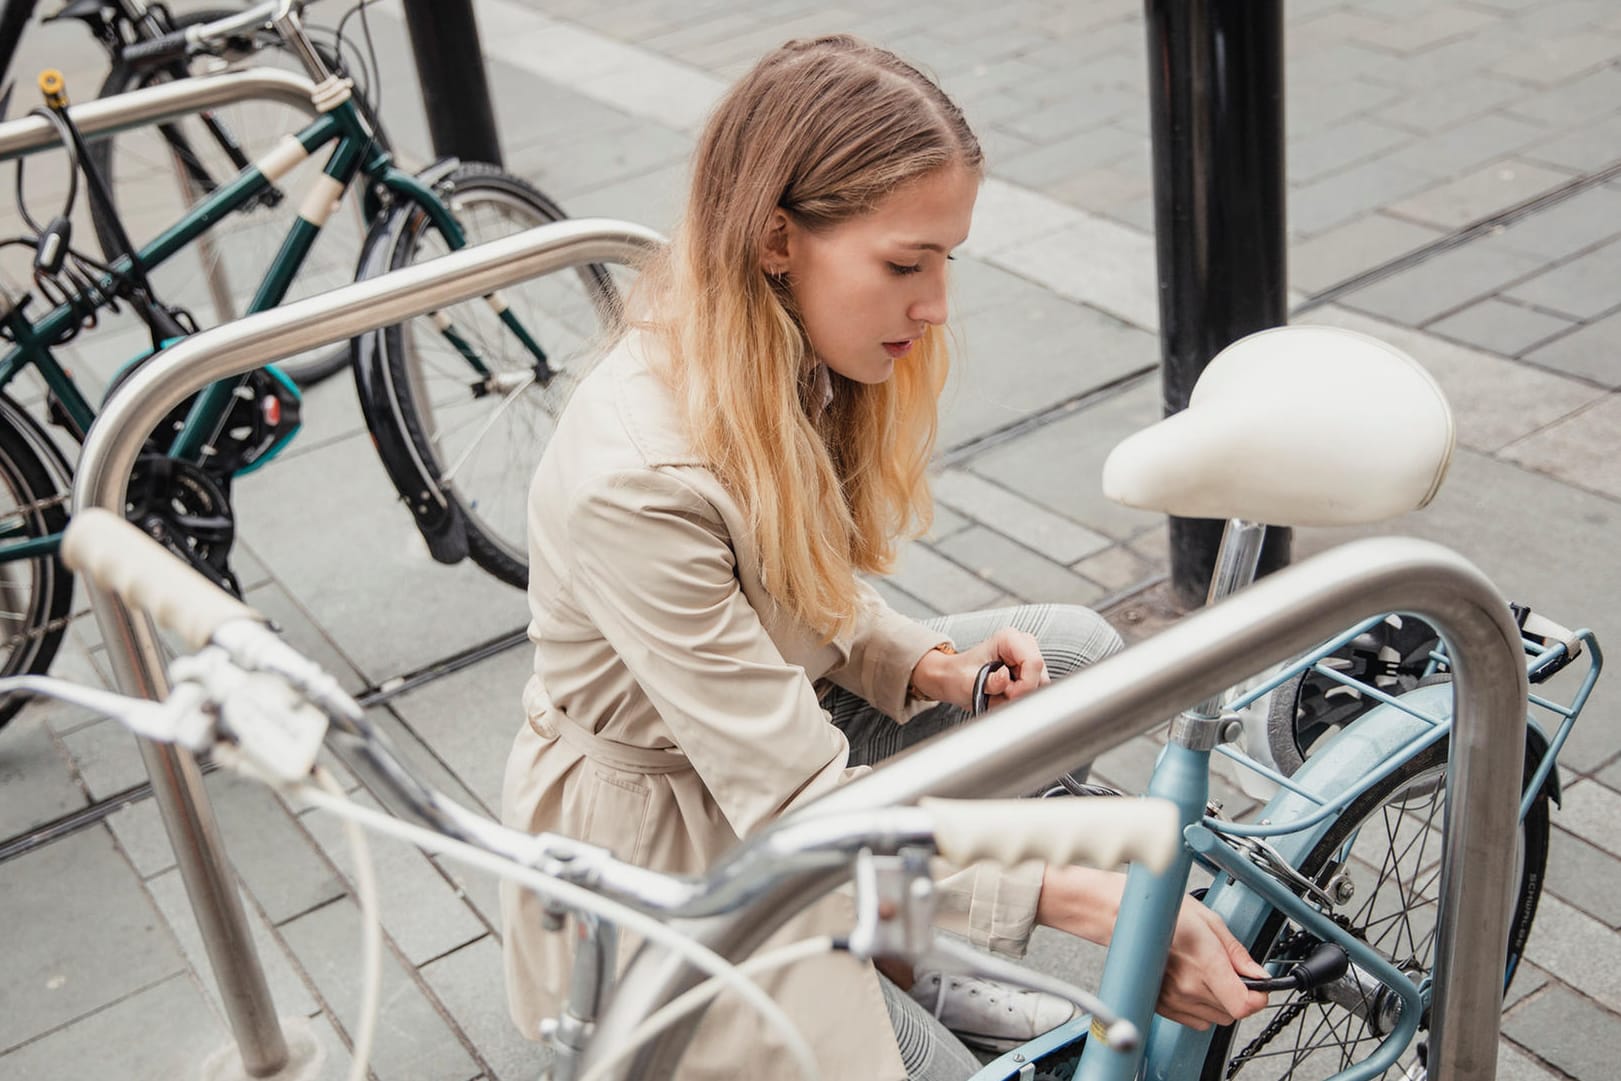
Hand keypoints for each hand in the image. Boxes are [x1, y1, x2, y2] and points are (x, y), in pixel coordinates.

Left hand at [909, 627, 1048, 709]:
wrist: (954, 678)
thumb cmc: (959, 676)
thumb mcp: (969, 682)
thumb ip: (989, 683)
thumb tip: (1005, 678)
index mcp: (1008, 639)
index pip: (1034, 663)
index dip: (1024, 685)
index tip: (1007, 694)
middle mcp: (1021, 643)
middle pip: (1040, 675)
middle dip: (1022, 691)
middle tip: (1000, 694)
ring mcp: (1027, 655)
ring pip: (1040, 683)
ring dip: (1021, 695)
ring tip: (1000, 693)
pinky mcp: (1029, 668)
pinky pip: (1036, 688)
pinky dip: (1022, 695)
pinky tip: (1006, 692)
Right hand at [1035, 868, 1268, 1030]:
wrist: (1124, 918)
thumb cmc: (1163, 913)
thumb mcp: (1210, 921)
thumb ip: (1237, 952)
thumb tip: (1258, 973)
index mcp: (1204, 962)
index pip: (1243, 1004)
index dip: (1258, 998)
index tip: (1259, 988)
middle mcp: (1188, 986)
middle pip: (1233, 1012)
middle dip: (1239, 995)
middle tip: (1230, 973)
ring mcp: (1174, 999)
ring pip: (1215, 1018)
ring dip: (1219, 1001)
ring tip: (1207, 974)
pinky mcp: (1163, 1006)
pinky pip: (1196, 1020)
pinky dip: (1200, 1006)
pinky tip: (1192, 982)